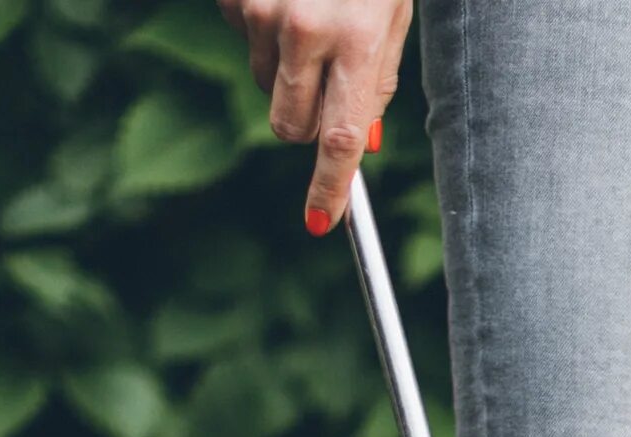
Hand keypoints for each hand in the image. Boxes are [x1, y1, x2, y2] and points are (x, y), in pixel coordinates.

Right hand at [222, 0, 412, 233]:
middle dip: (304, 121)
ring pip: (264, 82)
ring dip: (285, 64)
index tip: (324, 222)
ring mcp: (258, 11)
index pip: (339, 138)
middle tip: (325, 85)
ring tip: (309, 12)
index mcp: (355, 40)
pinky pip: (241, 38)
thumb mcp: (389, 16)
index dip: (330, 186)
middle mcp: (302, 30)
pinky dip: (261, 27)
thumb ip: (374, 82)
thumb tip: (358, 147)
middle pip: (288, 124)